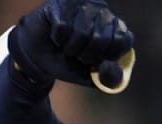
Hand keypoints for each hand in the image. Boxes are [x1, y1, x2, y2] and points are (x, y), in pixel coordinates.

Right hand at [9, 0, 135, 92]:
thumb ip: (109, 78)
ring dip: (70, 49)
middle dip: (86, 56)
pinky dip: (57, 39)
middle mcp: (101, 11)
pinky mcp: (60, 3)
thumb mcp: (92, 77)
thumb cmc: (69, 63)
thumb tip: (109, 65)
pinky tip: (56, 36)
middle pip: (101, 39)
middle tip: (78, 54)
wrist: (39, 58)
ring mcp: (81, 4)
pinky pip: (62, 28)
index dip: (108, 57)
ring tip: (66, 45)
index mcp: (115, 26)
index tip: (96, 60)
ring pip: (82, 33)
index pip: (123, 40)